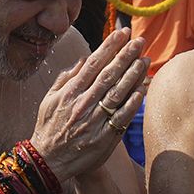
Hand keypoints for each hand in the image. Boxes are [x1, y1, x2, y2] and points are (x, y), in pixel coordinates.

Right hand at [30, 29, 147, 181]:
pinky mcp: (104, 137)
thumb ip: (66, 78)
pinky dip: (132, 102)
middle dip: (125, 55)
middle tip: (139, 41)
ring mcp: (94, 120)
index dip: (109, 46)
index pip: (93, 64)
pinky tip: (143, 88)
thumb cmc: (49, 127)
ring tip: (145, 59)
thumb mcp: (50, 99)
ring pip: (117, 93)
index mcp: (70, 92)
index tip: (122, 33)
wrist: (48, 161)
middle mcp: (83, 103)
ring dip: (133, 75)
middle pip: (108, 75)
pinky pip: (121, 117)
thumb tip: (83, 59)